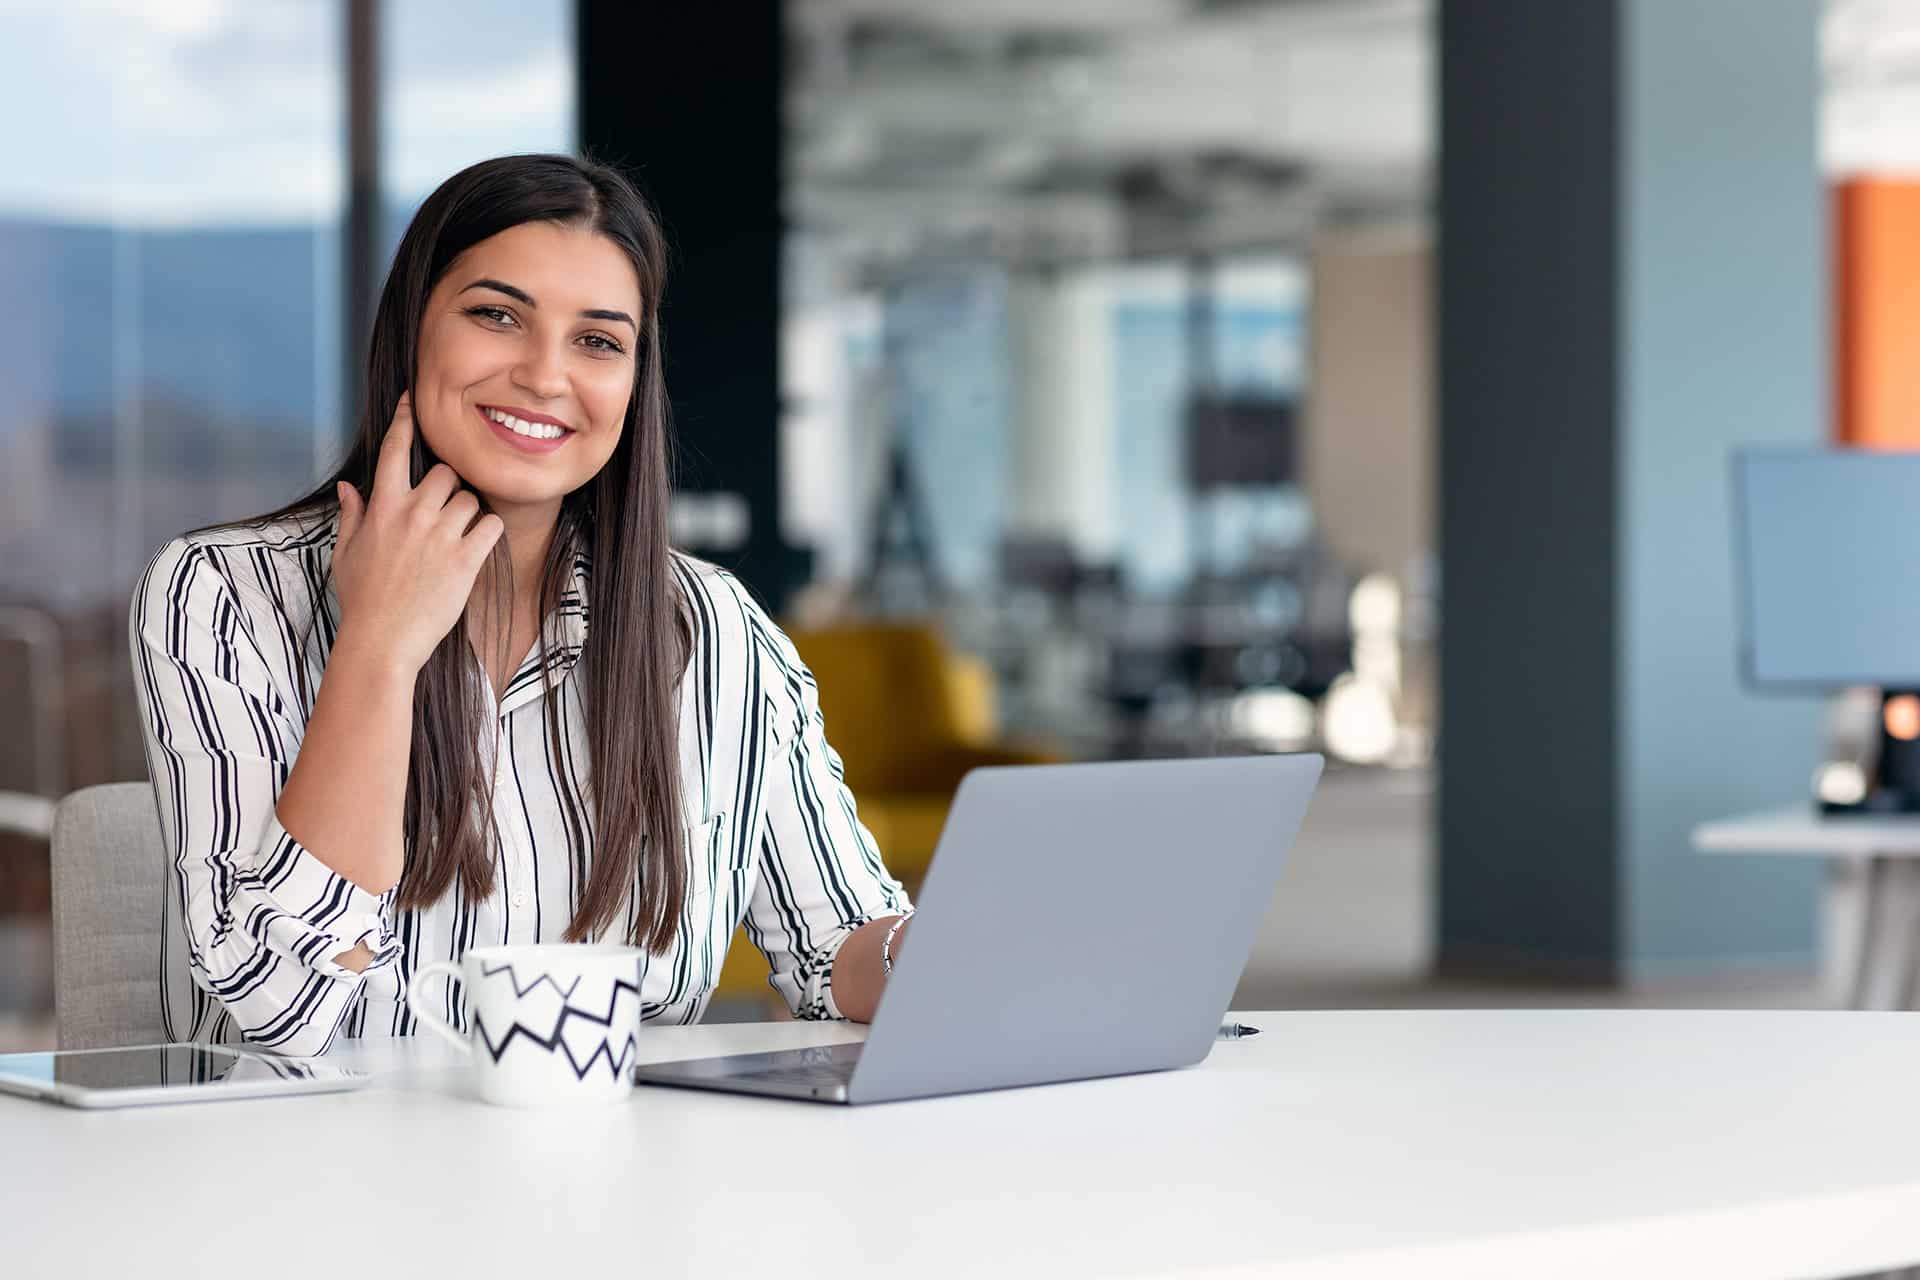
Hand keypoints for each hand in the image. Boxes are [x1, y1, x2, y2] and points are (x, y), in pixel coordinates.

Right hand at [331, 393, 504, 673]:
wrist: (382, 641)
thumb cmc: (362, 599)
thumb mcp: (346, 554)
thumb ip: (352, 515)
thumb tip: (348, 487)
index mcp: (382, 508)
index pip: (393, 451)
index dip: (404, 421)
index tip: (412, 400)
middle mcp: (412, 514)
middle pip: (444, 472)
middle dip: (448, 487)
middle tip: (443, 514)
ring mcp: (440, 535)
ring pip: (470, 499)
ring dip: (469, 512)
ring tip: (457, 538)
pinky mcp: (466, 559)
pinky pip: (492, 525)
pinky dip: (490, 532)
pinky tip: (478, 547)